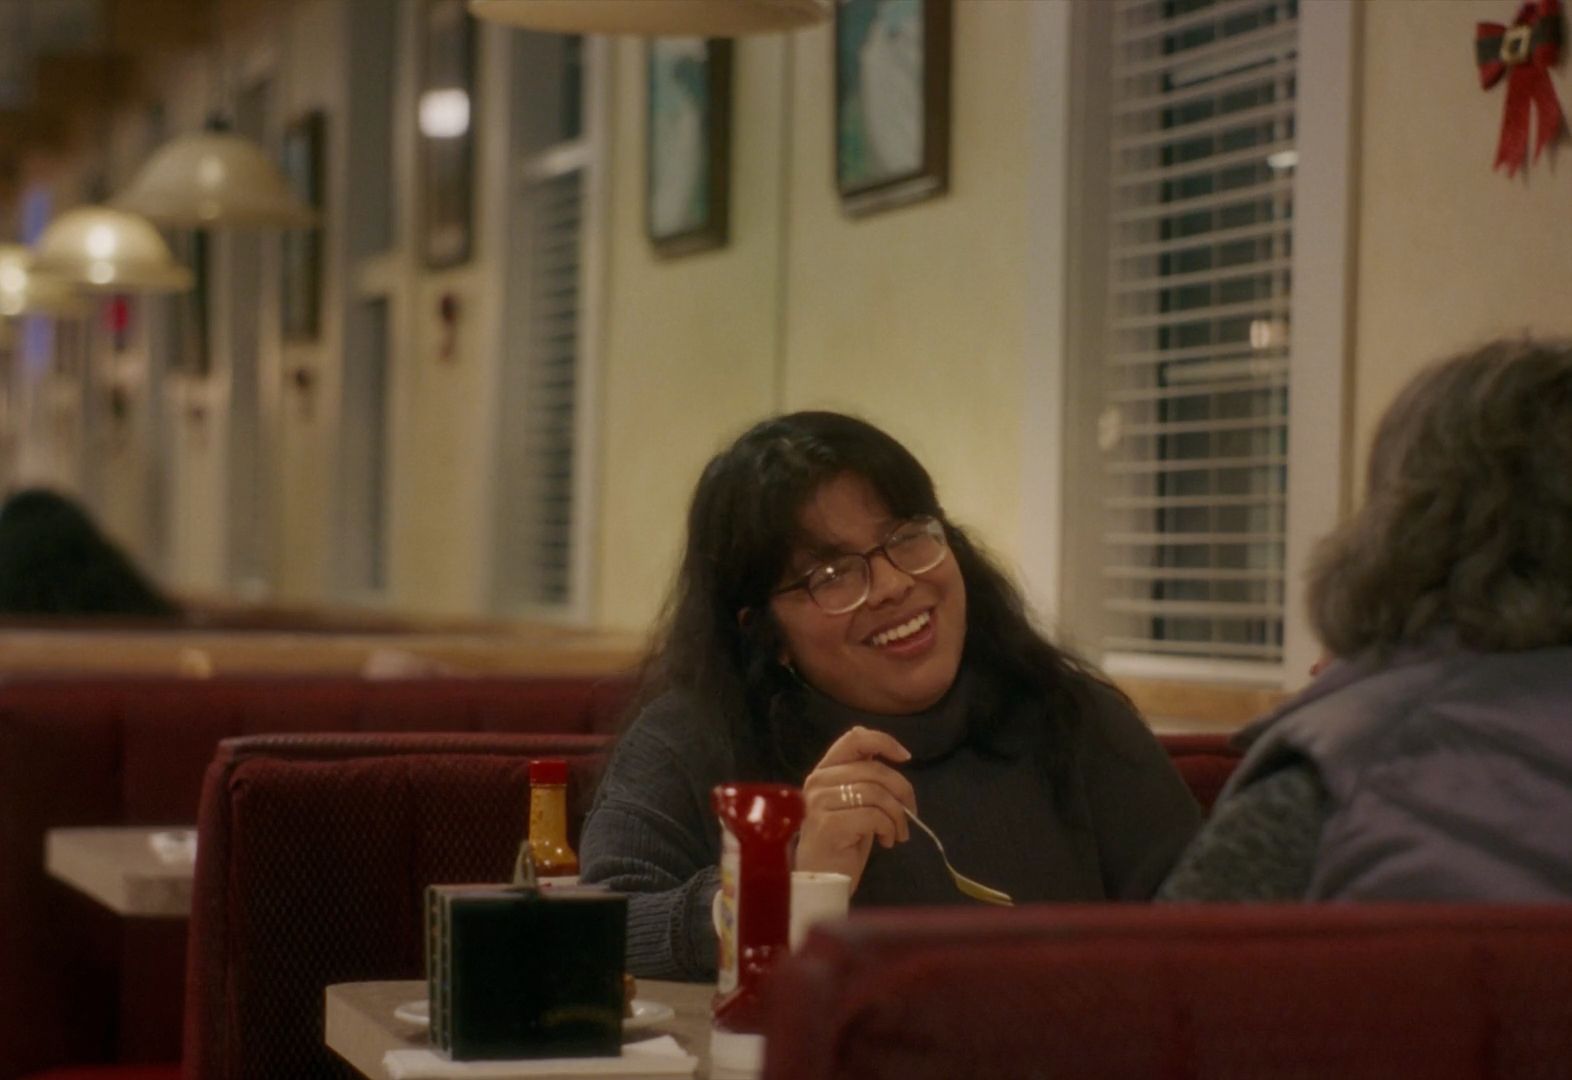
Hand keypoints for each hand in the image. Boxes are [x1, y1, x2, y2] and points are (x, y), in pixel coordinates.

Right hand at [795, 726, 915, 891]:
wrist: (821, 881)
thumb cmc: (842, 842)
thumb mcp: (855, 803)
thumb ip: (865, 777)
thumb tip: (890, 752)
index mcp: (824, 771)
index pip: (854, 738)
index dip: (883, 742)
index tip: (905, 757)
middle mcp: (818, 781)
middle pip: (873, 769)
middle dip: (902, 790)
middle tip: (911, 812)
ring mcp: (819, 803)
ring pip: (876, 793)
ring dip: (897, 815)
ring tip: (899, 833)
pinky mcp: (828, 825)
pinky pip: (873, 816)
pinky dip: (889, 828)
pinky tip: (887, 841)